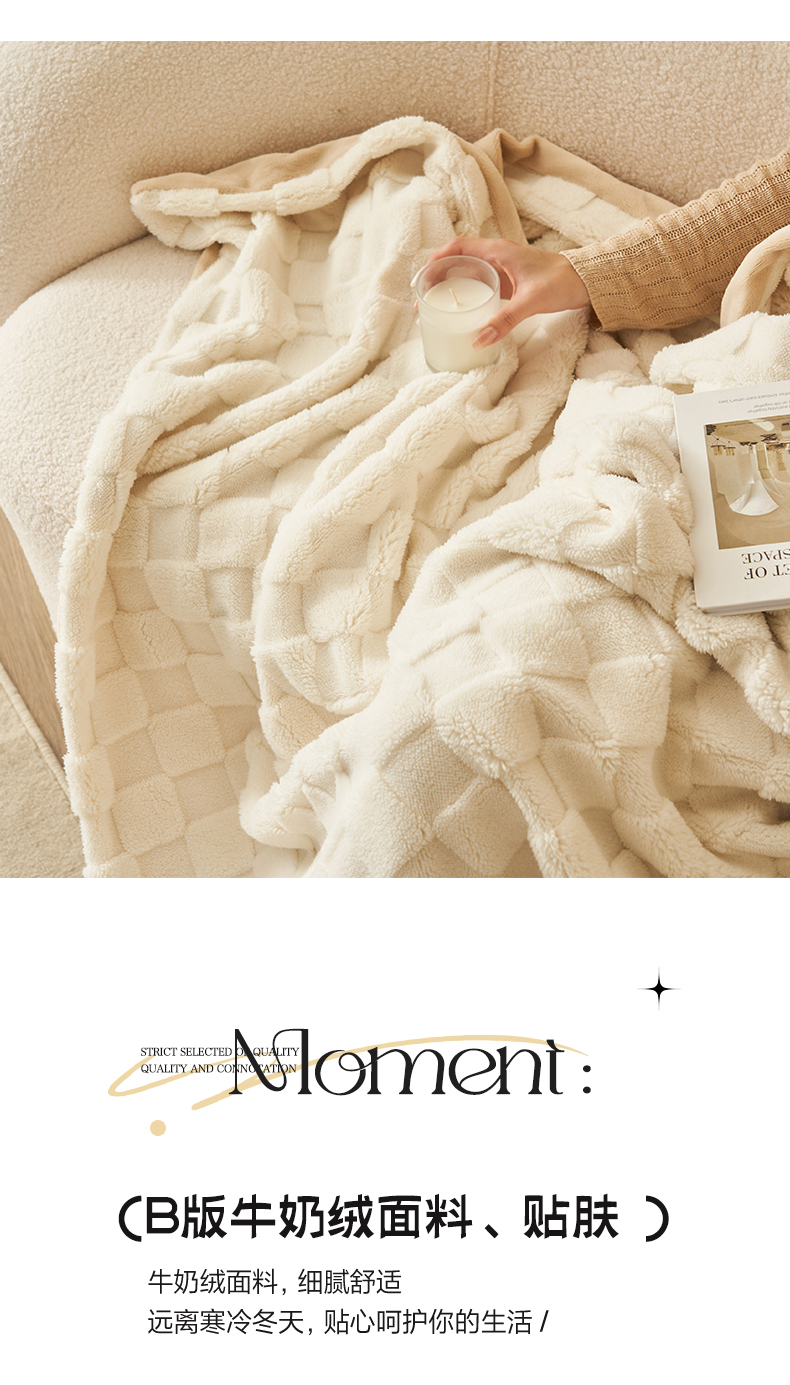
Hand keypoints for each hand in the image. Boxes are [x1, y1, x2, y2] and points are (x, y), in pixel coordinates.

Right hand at [422, 237, 590, 348]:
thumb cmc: (561, 281)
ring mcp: (502, 269)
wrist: (585, 281)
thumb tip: (479, 340)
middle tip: (422, 298)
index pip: (458, 247)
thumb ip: (505, 320)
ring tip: (435, 305)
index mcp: (498, 251)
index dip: (436, 259)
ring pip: (467, 273)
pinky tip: (461, 311)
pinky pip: (480, 285)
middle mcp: (497, 256)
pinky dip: (466, 295)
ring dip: (450, 286)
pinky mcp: (508, 282)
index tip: (422, 277)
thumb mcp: (531, 301)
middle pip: (457, 261)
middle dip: (437, 276)